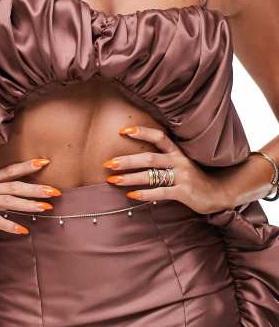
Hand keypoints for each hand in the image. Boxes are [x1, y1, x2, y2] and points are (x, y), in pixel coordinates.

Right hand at [0, 158, 62, 234]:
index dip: (28, 166)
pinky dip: (10, 225)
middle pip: (16, 186)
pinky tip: (23, 230)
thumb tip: (7, 193)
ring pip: (10, 201)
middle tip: (56, 191)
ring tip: (47, 208)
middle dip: (37, 188)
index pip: (11, 171)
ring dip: (29, 205)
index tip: (46, 162)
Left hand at [102, 125, 232, 214]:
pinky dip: (144, 194)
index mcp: (177, 151)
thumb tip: (135, 156)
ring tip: (112, 180)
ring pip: (151, 175)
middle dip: (126, 160)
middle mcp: (179, 161)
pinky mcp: (184, 192)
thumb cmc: (193, 177)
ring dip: (130, 177)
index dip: (142, 132)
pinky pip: (160, 192)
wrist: (218, 194)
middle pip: (149, 158)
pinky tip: (130, 195)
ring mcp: (182, 176)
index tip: (123, 130)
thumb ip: (162, 158)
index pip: (159, 136)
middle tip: (108, 163)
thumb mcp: (179, 163)